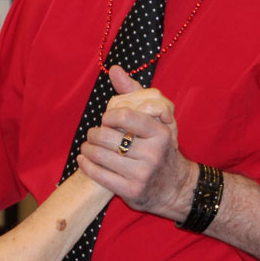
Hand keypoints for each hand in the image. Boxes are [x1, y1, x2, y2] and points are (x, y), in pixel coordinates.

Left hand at [77, 66, 194, 220]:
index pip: (124, 116)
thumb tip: (114, 69)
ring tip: (86, 146)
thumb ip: (134, 92)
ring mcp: (143, 174)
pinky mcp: (132, 191)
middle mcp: (153, 153)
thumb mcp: (156, 119)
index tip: (106, 119)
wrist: (175, 187)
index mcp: (160, 132)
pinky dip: (87, 166)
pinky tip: (84, 160)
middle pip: (108, 137)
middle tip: (92, 134)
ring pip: (101, 156)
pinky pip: (100, 176)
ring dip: (87, 149)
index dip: (108, 116)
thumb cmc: (159, 147)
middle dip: (94, 134)